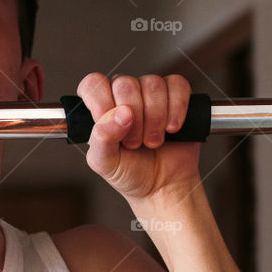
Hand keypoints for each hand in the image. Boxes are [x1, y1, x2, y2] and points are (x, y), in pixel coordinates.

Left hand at [76, 72, 201, 203]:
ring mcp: (150, 94)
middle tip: (135, 143)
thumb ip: (102, 138)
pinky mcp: (176, 96)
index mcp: (102, 108)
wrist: (163, 186)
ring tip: (153, 142)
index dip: (101, 101)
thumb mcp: (105, 163)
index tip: (112, 127)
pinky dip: (177, 108)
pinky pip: (177, 85)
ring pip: (152, 84)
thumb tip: (120, 113)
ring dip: (155, 118)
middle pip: (125, 84)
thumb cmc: (130, 173)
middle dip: (133, 119)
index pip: (93, 84)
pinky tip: (172, 128)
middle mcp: (124, 97)